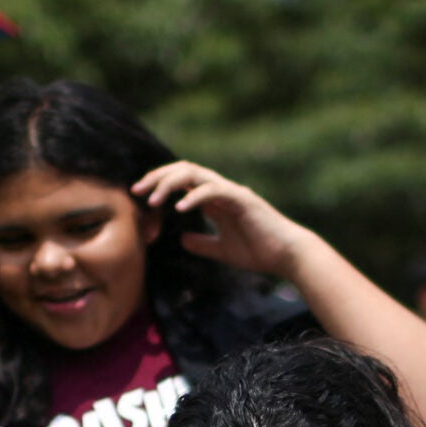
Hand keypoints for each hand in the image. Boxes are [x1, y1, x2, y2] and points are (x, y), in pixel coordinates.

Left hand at [134, 162, 309, 283]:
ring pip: (195, 174)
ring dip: (169, 184)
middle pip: (184, 169)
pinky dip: (194, 196)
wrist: (288, 256)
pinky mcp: (242, 200)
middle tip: (137, 191)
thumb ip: (203, 244)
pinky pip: (213, 190)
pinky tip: (179, 208)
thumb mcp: (223, 250)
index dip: (159, 183)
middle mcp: (222, 190)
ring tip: (152, 200)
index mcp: (217, 199)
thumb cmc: (260, 252)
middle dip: (157, 177)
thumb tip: (182, 240)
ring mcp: (232, 192)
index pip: (183, 180)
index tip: (139, 196)